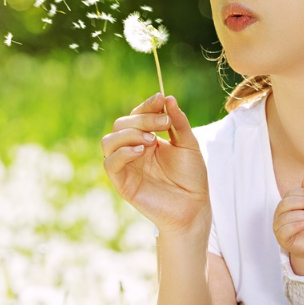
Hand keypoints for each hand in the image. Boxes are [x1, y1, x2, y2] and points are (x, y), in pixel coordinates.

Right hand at [101, 93, 209, 237]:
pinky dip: (122, 153)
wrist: (195, 206)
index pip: (136, 115)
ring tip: (151, 140)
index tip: (160, 99)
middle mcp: (133, 150)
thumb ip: (178, 122)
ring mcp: (126, 166)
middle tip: (163, 123)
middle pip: (121, 124)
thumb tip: (168, 98)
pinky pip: (110, 163)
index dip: (146, 106)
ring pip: (108, 141)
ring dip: (129, 134)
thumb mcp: (189, 144)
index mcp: (146, 139)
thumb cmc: (192, 177)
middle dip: (141, 118)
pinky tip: (141, 151)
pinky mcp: (122, 183)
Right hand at [273, 177, 303, 275]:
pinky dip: (295, 226)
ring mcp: (278, 226)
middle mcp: (279, 214)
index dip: (303, 192)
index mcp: (285, 205)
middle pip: (286, 203)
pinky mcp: (281, 239)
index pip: (290, 194)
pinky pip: (285, 230)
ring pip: (286, 217)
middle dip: (303, 202)